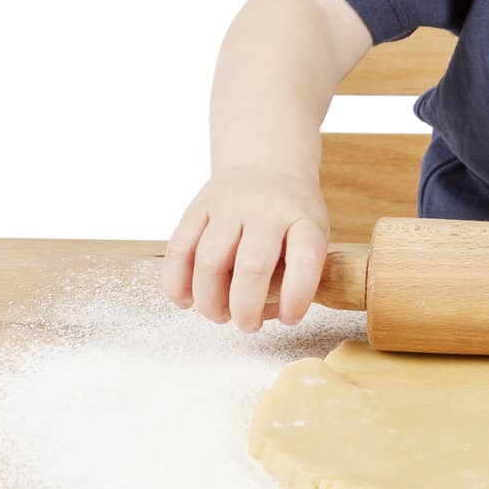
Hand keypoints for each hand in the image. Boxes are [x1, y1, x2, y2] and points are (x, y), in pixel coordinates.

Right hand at [161, 165, 330, 332]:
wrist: (266, 163)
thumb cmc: (292, 213)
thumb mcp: (312, 234)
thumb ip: (297, 275)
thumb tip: (270, 314)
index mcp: (303, 219)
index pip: (305, 258)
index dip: (297, 296)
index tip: (291, 319)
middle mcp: (266, 211)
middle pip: (252, 266)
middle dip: (245, 308)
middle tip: (247, 325)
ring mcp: (229, 208)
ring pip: (210, 260)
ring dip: (210, 300)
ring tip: (219, 314)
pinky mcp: (197, 209)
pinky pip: (179, 249)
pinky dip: (176, 283)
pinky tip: (186, 300)